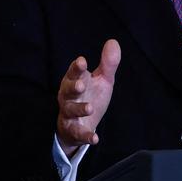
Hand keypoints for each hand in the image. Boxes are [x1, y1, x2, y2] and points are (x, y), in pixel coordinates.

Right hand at [56, 39, 120, 155]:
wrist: (82, 124)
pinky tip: (95, 138)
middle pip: (67, 91)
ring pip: (70, 111)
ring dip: (79, 109)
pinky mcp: (74, 130)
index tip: (81, 61)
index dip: (76, 68)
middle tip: (81, 85)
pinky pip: (78, 133)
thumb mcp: (103, 80)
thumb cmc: (91, 96)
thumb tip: (113, 42)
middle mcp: (69, 97)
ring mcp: (69, 114)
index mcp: (75, 81)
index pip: (74, 73)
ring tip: (89, 108)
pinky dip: (86, 135)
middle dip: (73, 87)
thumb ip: (108, 63)